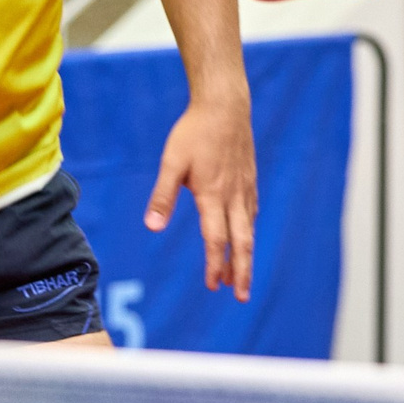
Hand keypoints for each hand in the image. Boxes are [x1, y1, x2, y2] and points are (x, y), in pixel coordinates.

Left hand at [147, 100, 258, 299]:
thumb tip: (152, 227)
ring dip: (245, 255)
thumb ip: (163, 196)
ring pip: (249, 229)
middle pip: (242, 242)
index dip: (215, 264)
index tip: (213, 285)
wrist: (225, 105)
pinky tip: (245, 236)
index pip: (216, 239)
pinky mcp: (249, 179)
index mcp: (213, 195)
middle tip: (242, 297)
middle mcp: (233, 196)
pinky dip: (248, 231)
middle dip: (242, 271)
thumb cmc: (194, 132)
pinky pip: (251, 212)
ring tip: (240, 276)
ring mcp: (245, 188)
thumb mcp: (172, 162)